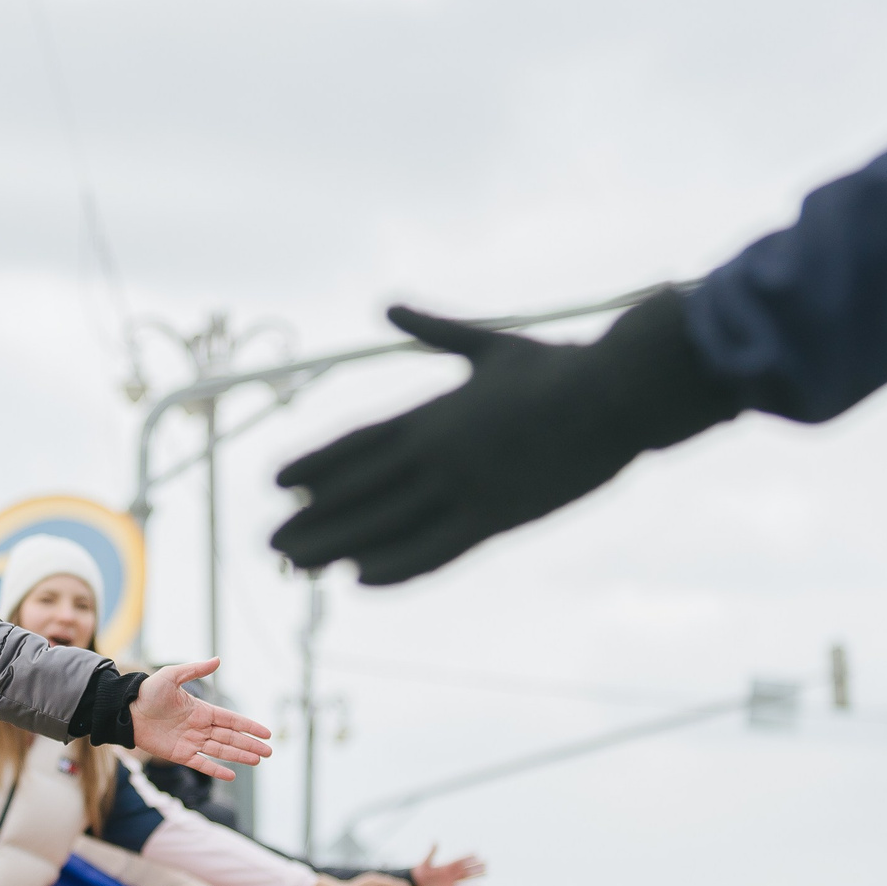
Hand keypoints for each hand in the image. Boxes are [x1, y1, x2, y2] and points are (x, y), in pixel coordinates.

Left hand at [130, 660, 270, 779]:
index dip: (249, 726)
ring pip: (220, 751)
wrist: (126, 710)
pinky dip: (216, 770)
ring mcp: (190, 741)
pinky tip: (231, 775)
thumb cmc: (148, 691)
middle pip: (230, 738)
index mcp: (202, 710)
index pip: (231, 720)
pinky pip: (201, 763)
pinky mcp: (179, 754)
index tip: (266, 733)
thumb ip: (194, 670)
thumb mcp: (171, 675)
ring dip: (239, 756)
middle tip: (269, 752)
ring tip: (257, 760)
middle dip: (250, 744)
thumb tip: (218, 659)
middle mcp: (199, 727)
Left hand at [271, 289, 733, 584]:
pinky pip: (436, 551)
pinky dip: (396, 568)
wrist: (616, 394)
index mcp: (433, 413)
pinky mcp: (497, 519)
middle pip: (359, 492)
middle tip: (269, 540)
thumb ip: (433, 330)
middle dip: (313, 518)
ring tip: (298, 566)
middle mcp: (437, 454)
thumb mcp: (487, 345)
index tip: (275, 484)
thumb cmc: (558, 367)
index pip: (357, 445)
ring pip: (386, 526)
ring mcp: (464, 490)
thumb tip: (388, 305)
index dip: (314, 466)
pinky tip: (361, 580)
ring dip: (339, 547)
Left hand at [409, 844, 485, 885]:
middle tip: (486, 862)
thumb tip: (435, 841)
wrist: (417, 885)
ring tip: (486, 873)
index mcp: (446, 866)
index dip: (467, 857)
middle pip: (466, 869)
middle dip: (475, 866)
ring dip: (476, 876)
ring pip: (467, 878)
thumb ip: (431, 853)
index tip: (476, 852)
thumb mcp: (425, 862)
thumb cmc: (420, 873)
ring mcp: (451, 883)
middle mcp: (451, 874)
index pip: (459, 860)